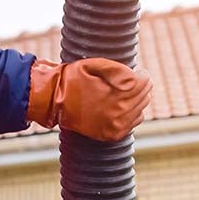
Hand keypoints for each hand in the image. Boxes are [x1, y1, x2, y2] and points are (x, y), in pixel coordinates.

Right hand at [27, 58, 151, 141]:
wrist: (54, 101)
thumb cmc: (74, 79)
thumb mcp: (94, 65)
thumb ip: (117, 69)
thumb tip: (135, 77)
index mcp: (116, 95)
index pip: (144, 82)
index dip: (141, 74)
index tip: (136, 72)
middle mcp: (118, 113)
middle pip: (145, 96)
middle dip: (139, 87)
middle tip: (128, 82)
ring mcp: (115, 126)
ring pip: (141, 110)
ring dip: (135, 101)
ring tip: (122, 94)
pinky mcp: (111, 135)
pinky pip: (133, 123)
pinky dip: (130, 115)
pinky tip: (119, 108)